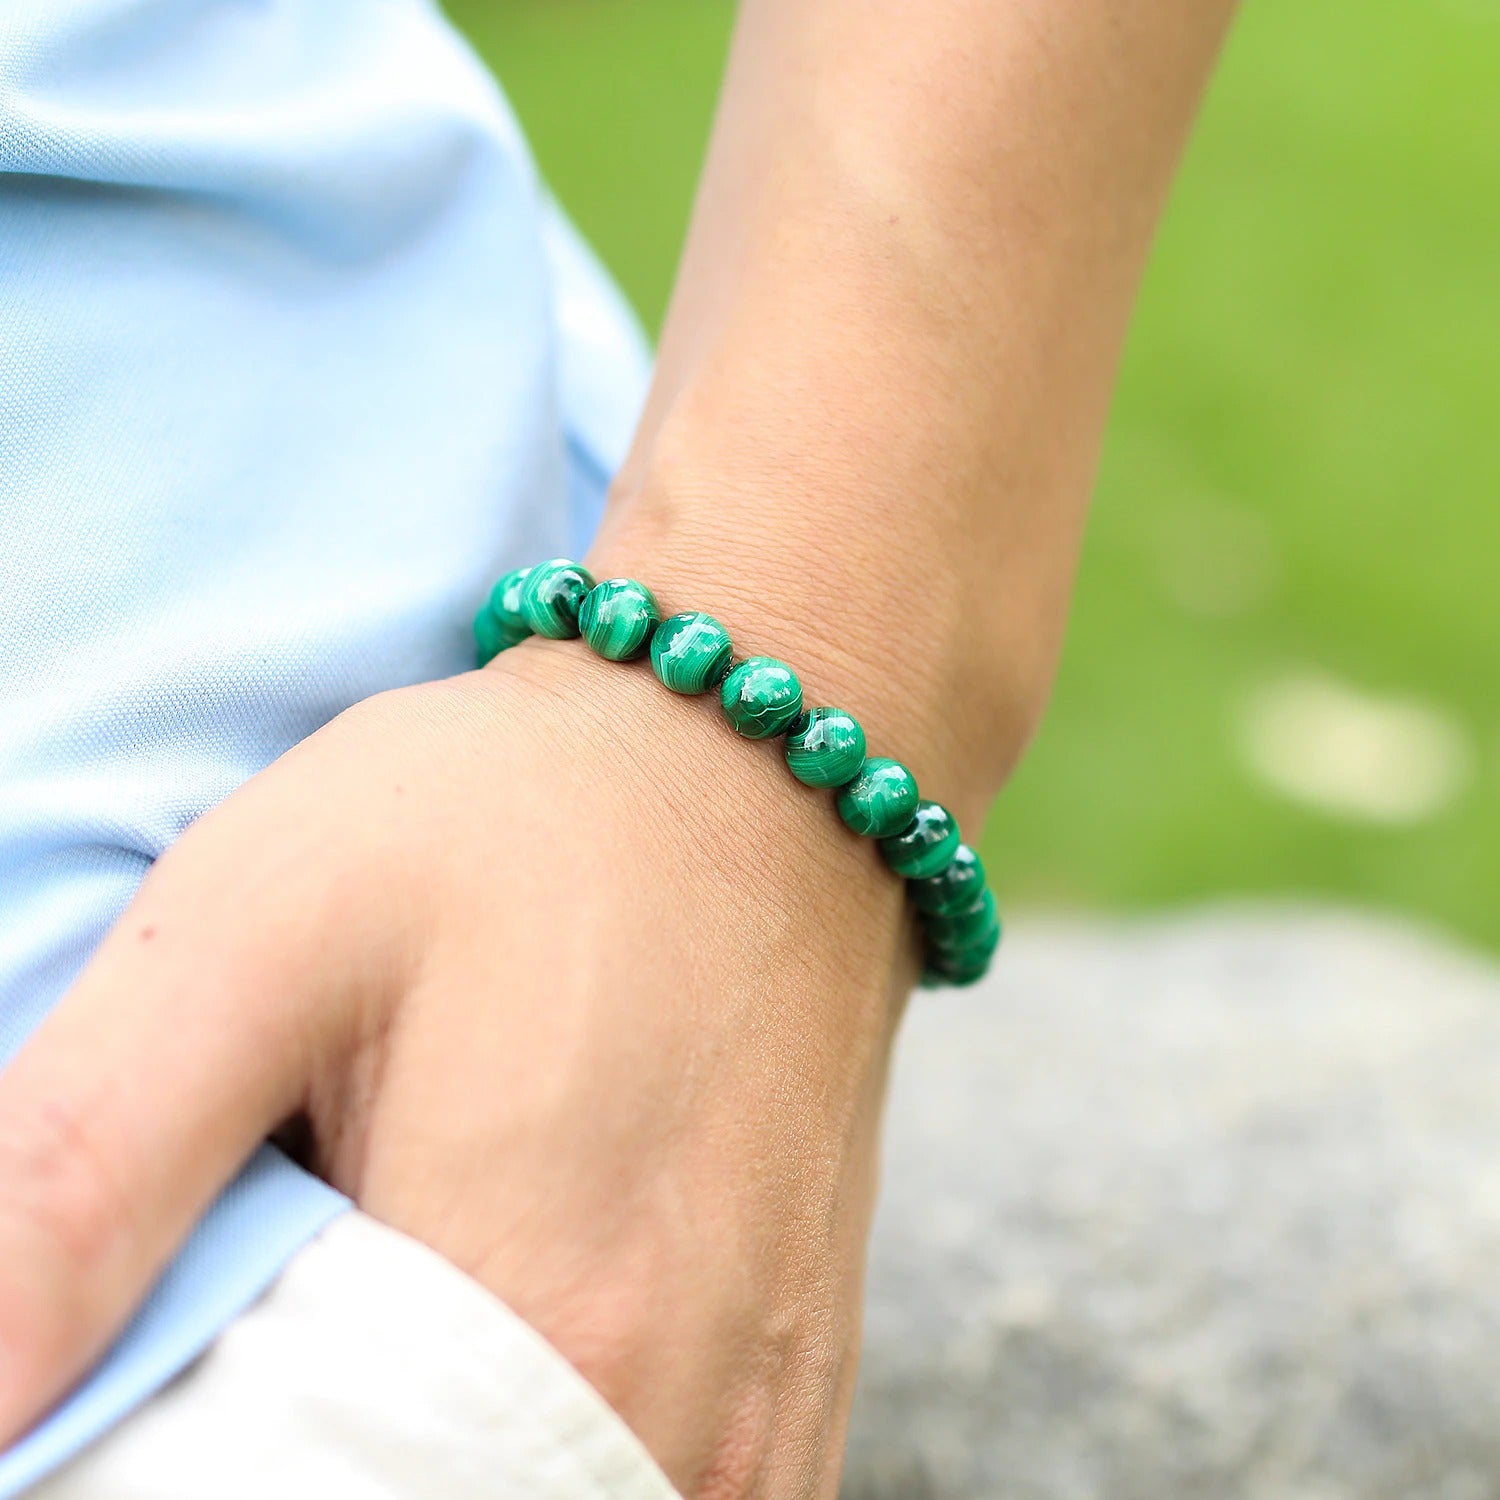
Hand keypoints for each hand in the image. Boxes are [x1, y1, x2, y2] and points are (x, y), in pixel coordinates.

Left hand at [0, 635, 913, 1497]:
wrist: (757, 771)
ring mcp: (762, 1425)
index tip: (163, 1371)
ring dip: (417, 1483)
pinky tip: (494, 1374)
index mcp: (539, 1311)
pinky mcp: (797, 1392)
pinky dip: (538, 1484)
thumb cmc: (525, 817)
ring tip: (367, 1347)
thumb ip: (81, 1165)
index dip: (180, 1465)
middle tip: (253, 1337)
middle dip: (296, 1470)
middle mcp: (678, 1411)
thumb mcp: (269, 918)